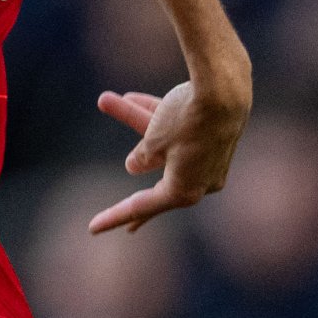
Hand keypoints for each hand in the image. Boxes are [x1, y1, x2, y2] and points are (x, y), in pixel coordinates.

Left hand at [89, 77, 250, 233]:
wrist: (225, 89)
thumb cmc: (186, 121)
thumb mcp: (154, 143)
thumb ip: (142, 159)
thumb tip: (135, 167)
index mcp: (184, 191)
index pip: (141, 207)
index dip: (115, 217)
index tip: (92, 228)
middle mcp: (201, 179)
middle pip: (158, 186)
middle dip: (134, 191)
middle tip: (128, 229)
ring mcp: (209, 158)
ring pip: (163, 143)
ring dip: (133, 120)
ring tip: (105, 101)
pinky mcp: (213, 134)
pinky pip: (177, 128)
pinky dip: (156, 114)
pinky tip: (129, 97)